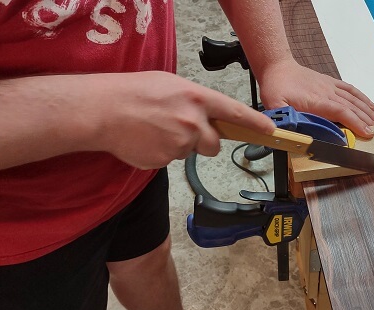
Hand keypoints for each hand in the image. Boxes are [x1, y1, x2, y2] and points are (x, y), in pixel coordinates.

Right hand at [96, 71, 274, 168]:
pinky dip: (162, 152)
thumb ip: (195, 101)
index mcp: (197, 99)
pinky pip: (171, 160)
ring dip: (178, 145)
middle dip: (203, 141)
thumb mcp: (172, 85)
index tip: (270, 130)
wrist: (103, 110)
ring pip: (190, 152)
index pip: (236, 113)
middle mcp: (193, 123)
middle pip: (214, 144)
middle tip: (180, 129)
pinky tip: (147, 139)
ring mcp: (180, 144)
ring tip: (155, 129)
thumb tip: (208, 114)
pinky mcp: (165, 160)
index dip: (256, 124)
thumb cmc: (134, 92)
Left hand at [256, 59, 373, 137]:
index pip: (341, 112)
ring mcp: (330, 87)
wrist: (278, 66)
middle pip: (352, 107)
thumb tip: (291, 133)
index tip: (367, 132)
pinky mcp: (330, 83)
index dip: (355, 123)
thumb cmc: (276, 86)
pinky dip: (362, 98)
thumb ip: (283, 119)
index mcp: (316, 100)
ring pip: (354, 100)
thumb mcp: (274, 105)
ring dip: (369, 111)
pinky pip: (350, 90)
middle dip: (368, 120)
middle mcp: (327, 93)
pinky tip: (370, 105)